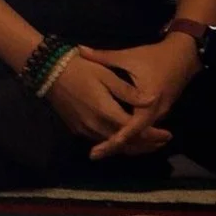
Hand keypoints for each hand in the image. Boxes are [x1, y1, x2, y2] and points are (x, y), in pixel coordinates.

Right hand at [40, 48, 171, 158]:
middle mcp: (95, 126)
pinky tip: (125, 138)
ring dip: (133, 147)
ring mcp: (84, 129)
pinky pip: (101, 140)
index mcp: (105, 111)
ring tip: (149, 143)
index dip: (153, 135)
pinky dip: (117, 144)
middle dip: (146, 145)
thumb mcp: (106, 74)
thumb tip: (152, 100)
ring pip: (113, 146)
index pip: (134, 131)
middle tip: (163, 141)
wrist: (48, 70)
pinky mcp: (76, 129)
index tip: (167, 134)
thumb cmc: (80, 68)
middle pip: (126, 144)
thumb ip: (129, 91)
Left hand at [75, 37, 199, 158]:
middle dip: (116, 146)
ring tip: (101, 150)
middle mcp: (155, 114)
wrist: (183, 56)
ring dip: (124, 144)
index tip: (100, 149)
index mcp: (148, 103)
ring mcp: (158, 115)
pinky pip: (143, 130)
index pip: (131, 128)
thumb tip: (79, 51)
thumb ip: (103, 57)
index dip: (116, 139)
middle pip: (135, 138)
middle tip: (94, 155)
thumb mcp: (127, 56)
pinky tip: (114, 137)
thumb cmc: (155, 57)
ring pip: (140, 136)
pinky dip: (130, 136)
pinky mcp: (158, 113)